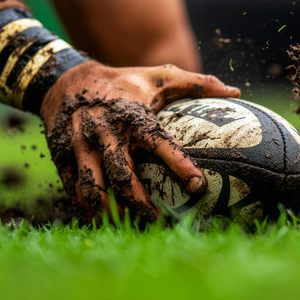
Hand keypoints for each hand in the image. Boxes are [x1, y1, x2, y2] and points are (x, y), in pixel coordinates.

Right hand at [40, 61, 240, 223]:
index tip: (198, 186)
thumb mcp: (158, 76)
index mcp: (133, 116)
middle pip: (122, 176)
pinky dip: (86, 205)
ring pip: (93, 186)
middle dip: (140, 202)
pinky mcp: (64, 155)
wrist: (65, 79)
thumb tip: (236, 93)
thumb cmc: (121, 81)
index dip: (180, 165)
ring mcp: (82, 146)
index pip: (160, 143)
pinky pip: (74, 187)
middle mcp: (106, 133)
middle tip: (157, 219)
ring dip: (110, 209)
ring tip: (127, 223)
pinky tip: (100, 216)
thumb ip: (196, 83)